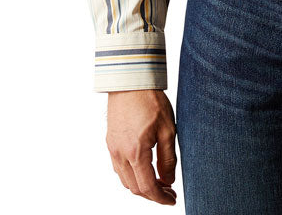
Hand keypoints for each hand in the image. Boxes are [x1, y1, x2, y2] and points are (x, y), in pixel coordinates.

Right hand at [106, 89, 177, 203]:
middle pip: (135, 188)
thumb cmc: (151, 101)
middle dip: (152, 194)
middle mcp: (120, 154)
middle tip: (169, 192)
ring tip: (159, 182)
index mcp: (136, 152)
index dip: (160, 198)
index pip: (147, 187)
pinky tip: (144, 169)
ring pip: (125, 180)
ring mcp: (113, 148)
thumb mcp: (168, 129)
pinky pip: (119, 168)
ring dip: (141, 186)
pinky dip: (131, 175)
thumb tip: (169, 180)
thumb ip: (168, 158)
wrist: (130, 81)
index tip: (171, 200)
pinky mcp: (110, 142)